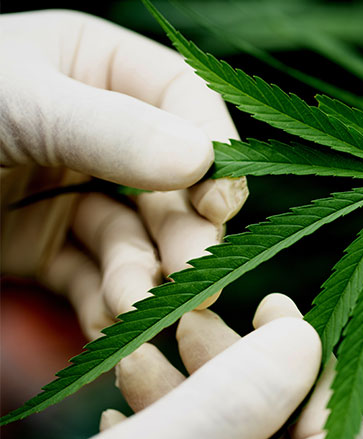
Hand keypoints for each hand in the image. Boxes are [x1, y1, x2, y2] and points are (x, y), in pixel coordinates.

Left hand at [0, 10, 247, 331]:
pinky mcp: (49, 246)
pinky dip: (107, 302)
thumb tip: (201, 160)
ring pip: (137, 237)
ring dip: (143, 277)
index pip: (186, 105)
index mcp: (99, 69)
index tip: (220, 202)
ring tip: (133, 307)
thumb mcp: (14, 101)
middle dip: (184, 234)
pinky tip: (105, 321)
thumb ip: (109, 127)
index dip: (214, 154)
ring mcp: (76, 191)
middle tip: (196, 282)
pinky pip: (97, 275)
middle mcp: (100, 132)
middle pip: (172, 183)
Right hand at [75, 294, 362, 438]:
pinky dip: (164, 434)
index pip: (337, 435)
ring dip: (186, 395)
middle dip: (233, 368)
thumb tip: (300, 336)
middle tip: (188, 321)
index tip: (273, 303)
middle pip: (280, 436)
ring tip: (133, 361)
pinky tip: (124, 408)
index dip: (312, 365)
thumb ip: (239, 403)